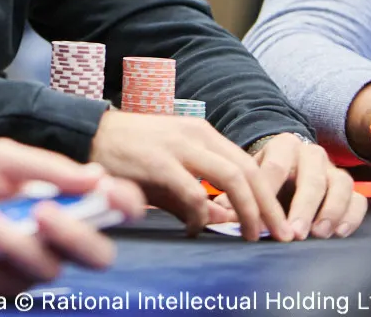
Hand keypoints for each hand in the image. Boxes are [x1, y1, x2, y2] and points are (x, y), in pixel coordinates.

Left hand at [0, 138, 144, 292]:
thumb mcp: (3, 159)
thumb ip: (49, 169)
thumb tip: (97, 177)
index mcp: (62, 198)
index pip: (110, 208)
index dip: (124, 205)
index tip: (118, 197)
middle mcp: (54, 235)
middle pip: (96, 254)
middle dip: (75, 235)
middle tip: (43, 213)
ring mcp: (30, 264)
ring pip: (48, 269)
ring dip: (14, 240)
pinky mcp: (2, 287)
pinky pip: (1, 277)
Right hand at [90, 110, 294, 242]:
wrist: (90, 135)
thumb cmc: (131, 153)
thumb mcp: (172, 168)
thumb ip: (199, 194)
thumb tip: (226, 220)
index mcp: (203, 133)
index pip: (249, 164)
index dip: (269, 196)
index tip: (278, 224)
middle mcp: (196, 134)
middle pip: (247, 171)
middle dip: (268, 207)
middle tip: (280, 235)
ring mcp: (178, 146)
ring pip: (230, 178)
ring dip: (247, 210)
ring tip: (250, 235)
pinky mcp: (159, 162)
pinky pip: (193, 192)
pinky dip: (201, 215)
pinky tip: (196, 228)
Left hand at [213, 135, 366, 239]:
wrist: (289, 164)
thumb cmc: (266, 175)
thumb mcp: (250, 175)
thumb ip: (237, 191)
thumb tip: (220, 211)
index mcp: (283, 145)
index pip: (275, 167)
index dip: (268, 195)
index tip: (261, 220)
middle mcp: (311, 153)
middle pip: (312, 178)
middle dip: (303, 208)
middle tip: (294, 234)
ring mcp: (332, 169)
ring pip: (340, 186)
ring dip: (329, 212)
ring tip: (317, 234)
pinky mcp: (347, 186)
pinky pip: (358, 199)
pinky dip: (351, 216)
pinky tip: (337, 233)